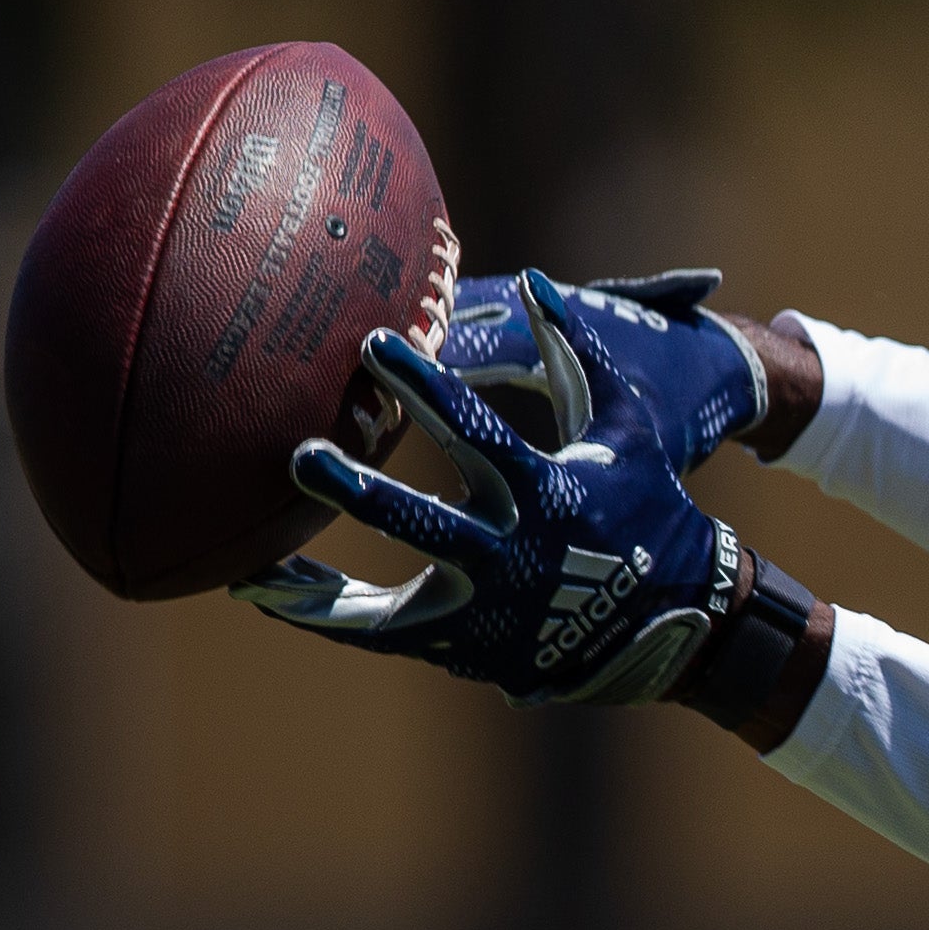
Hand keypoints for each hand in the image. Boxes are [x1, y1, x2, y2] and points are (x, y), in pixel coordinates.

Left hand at [237, 269, 755, 706]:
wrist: (674, 622)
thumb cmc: (645, 506)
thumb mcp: (626, 428)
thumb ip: (575, 355)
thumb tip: (531, 280)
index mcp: (548, 493)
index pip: (476, 435)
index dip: (424, 388)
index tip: (372, 343)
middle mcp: (513, 557)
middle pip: (424, 526)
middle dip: (361, 492)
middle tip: (301, 456)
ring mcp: (489, 612)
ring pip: (389, 604)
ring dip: (319, 587)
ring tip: (254, 565)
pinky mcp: (469, 648)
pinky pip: (380, 636)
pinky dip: (323, 617)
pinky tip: (264, 591)